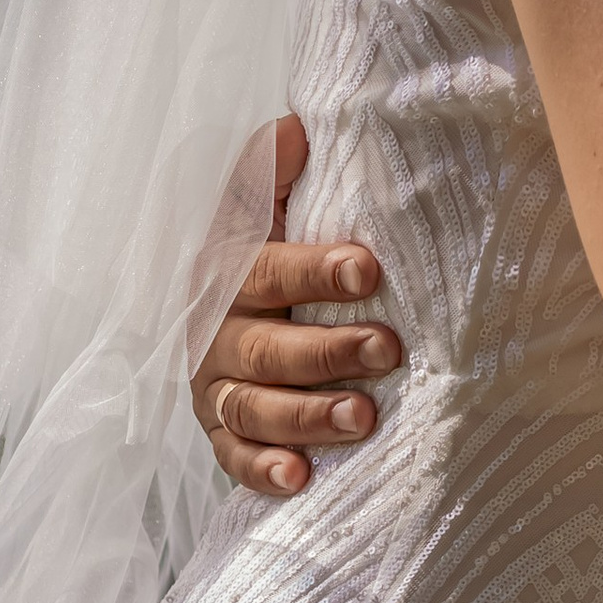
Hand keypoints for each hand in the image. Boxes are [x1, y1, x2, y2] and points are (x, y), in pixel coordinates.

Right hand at [190, 114, 405, 496]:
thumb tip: (300, 125)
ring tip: (363, 418)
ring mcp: (213, 385)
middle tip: (388, 349)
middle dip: (327, 350)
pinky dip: (264, 469)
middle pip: (265, 345)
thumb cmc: (277, 247)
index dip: (315, 269)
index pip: (269, 266)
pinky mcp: (220, 433)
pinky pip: (234, 457)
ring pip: (253, 405)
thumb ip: (279, 168)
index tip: (370, 269)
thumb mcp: (275, 202)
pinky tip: (300, 477)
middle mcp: (214, 327)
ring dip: (307, 415)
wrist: (236, 302)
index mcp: (229, 265)